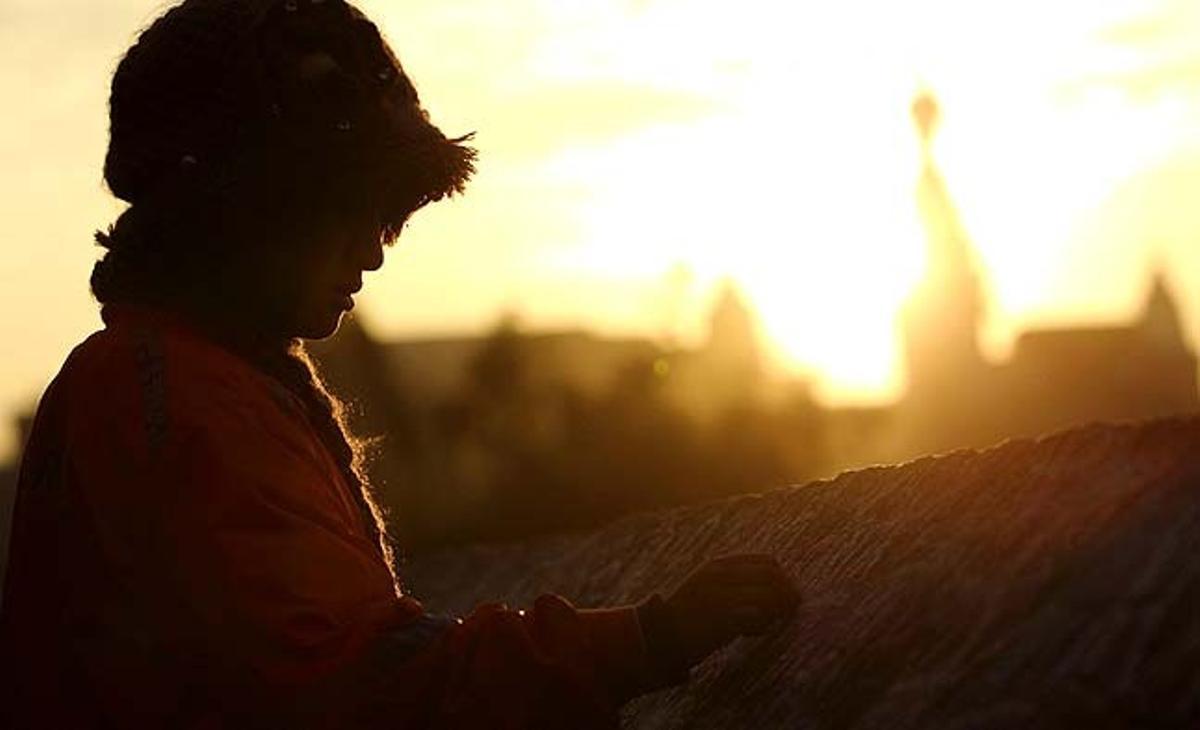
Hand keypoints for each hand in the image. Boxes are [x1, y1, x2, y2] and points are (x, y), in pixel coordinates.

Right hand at [643, 554, 799, 672]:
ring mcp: (722, 595)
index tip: (784, 594)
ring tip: (764, 625)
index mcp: (718, 565)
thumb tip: (771, 588)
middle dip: (788, 593)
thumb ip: (733, 582)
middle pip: (774, 577)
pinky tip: (750, 634)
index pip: (767, 562)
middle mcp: (722, 575)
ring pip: (770, 597)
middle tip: (790, 610)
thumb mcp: (707, 587)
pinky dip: (761, 626)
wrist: (658, 636)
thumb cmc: (686, 615)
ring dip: (776, 611)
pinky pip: (757, 618)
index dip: (782, 578)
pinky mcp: (722, 618)